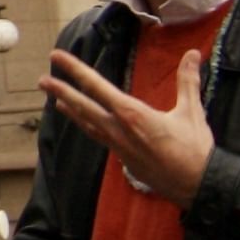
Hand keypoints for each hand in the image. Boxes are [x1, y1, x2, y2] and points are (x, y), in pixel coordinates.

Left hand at [40, 49, 215, 202]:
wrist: (198, 187)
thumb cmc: (195, 149)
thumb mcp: (192, 112)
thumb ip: (188, 81)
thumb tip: (193, 53)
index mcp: (132, 115)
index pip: (97, 87)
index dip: (75, 70)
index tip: (57, 58)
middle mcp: (119, 130)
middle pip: (83, 107)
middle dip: (61, 91)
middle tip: (42, 79)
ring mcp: (119, 147)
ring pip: (88, 124)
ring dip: (72, 110)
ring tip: (56, 100)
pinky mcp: (123, 159)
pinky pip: (99, 137)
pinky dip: (88, 126)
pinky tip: (85, 123)